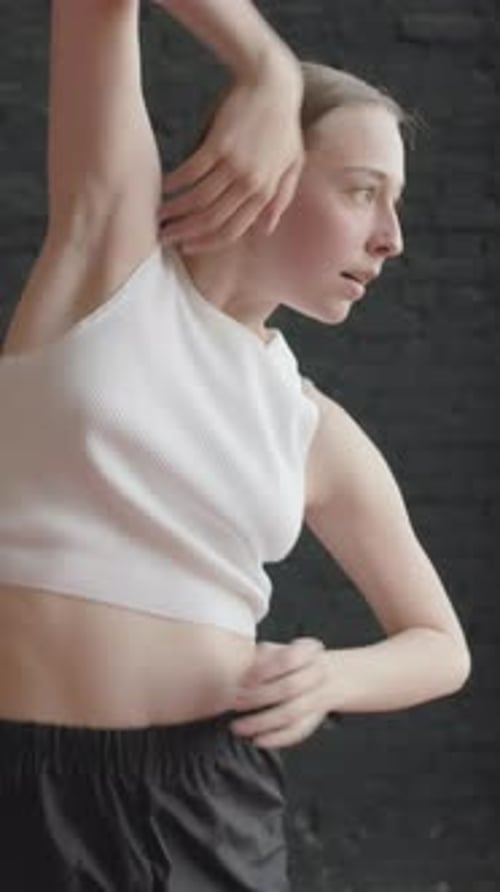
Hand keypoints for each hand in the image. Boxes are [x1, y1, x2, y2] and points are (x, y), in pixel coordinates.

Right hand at [158, 53, 303, 252]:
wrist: (273, 84)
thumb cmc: (282, 124)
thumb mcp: (292, 164)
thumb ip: (280, 198)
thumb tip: (265, 230)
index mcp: (266, 192)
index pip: (233, 230)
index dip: (207, 243)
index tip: (187, 247)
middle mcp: (250, 183)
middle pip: (212, 220)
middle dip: (185, 233)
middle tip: (164, 236)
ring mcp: (235, 164)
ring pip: (198, 200)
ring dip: (175, 210)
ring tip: (159, 214)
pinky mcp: (219, 144)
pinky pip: (190, 172)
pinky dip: (174, 183)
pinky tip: (164, 187)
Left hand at [229, 637, 336, 749]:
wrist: (326, 676)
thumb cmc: (290, 661)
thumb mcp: (276, 650)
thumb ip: (260, 657)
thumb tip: (236, 672)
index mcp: (308, 651)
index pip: (288, 659)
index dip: (264, 670)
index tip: (243, 680)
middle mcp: (318, 674)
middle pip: (290, 687)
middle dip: (259, 697)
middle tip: (236, 702)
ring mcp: (319, 698)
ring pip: (291, 713)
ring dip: (262, 722)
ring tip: (238, 727)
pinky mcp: (314, 720)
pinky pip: (297, 733)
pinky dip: (276, 738)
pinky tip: (257, 740)